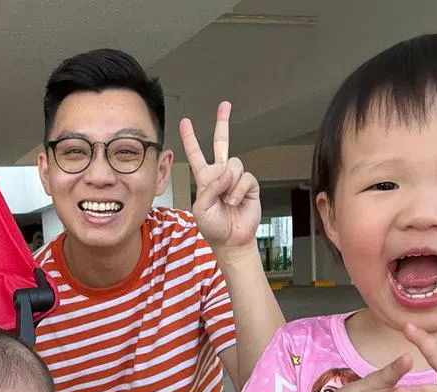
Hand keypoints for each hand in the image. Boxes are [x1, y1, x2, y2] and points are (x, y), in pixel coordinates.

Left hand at [179, 101, 260, 258]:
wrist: (231, 240)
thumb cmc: (213, 226)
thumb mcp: (201, 207)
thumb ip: (210, 187)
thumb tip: (225, 172)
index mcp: (205, 178)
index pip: (196, 154)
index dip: (190, 138)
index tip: (186, 122)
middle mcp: (220, 174)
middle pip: (221, 143)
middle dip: (222, 123)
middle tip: (225, 106)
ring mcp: (235, 179)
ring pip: (234, 164)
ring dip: (229, 184)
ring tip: (227, 200)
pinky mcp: (250, 185)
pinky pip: (245, 178)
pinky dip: (239, 191)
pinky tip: (235, 201)